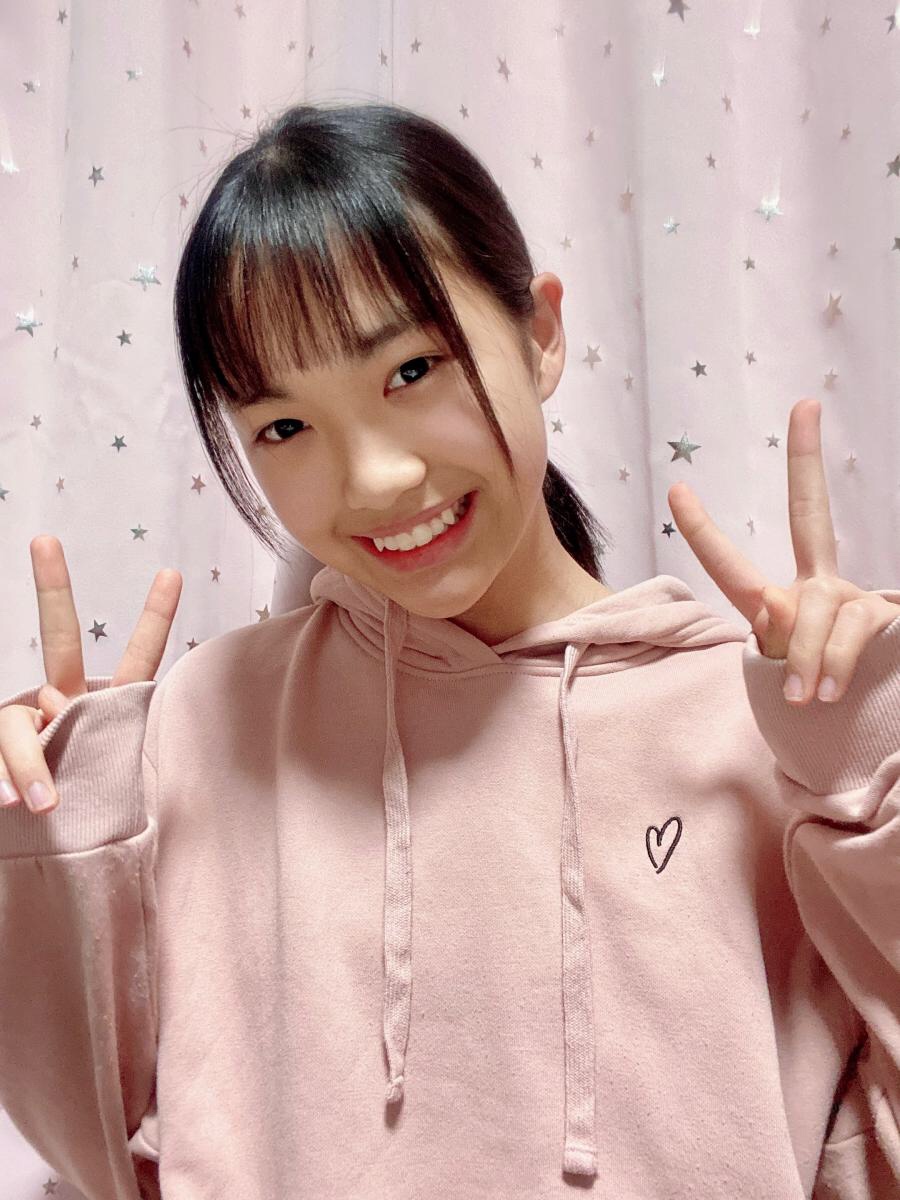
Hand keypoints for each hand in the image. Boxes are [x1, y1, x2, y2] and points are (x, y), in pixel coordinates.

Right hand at [0, 536, 181, 812]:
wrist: (43, 849)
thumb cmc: (89, 815)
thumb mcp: (115, 788)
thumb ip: (103, 753)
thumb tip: (52, 726)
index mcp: (102, 708)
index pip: (137, 660)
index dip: (154, 619)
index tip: (172, 573)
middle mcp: (61, 703)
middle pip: (60, 640)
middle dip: (53, 590)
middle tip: (46, 540)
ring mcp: (26, 723)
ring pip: (19, 724)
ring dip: (29, 762)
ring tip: (39, 804)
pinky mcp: (0, 752)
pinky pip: (1, 760)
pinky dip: (6, 780)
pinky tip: (10, 803)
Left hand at [666, 397, 899, 705]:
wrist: (867, 726)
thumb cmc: (816, 704)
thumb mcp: (781, 680)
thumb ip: (778, 648)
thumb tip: (783, 623)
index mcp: (781, 603)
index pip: (732, 565)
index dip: (703, 530)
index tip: (676, 488)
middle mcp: (819, 587)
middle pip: (809, 514)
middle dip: (806, 460)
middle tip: (805, 405)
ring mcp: (854, 597)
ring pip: (817, 609)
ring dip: (806, 657)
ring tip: (804, 698)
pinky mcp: (885, 616)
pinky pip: (849, 632)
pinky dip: (834, 664)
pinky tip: (832, 692)